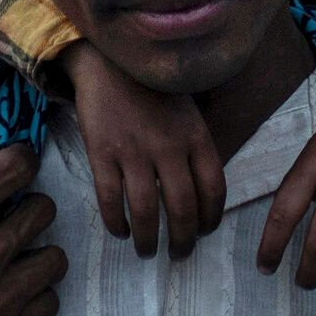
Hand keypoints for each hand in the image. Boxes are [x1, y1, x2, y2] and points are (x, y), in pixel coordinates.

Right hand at [0, 133, 65, 315]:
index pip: (10, 170)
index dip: (19, 159)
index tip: (13, 162)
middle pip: (42, 209)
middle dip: (29, 205)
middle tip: (9, 213)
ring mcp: (1, 301)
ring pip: (54, 257)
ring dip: (38, 251)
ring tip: (15, 256)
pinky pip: (50, 302)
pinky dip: (37, 296)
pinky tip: (12, 298)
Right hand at [66, 44, 224, 257]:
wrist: (110, 61)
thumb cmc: (154, 91)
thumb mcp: (190, 113)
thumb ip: (197, 149)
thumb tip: (204, 196)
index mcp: (196, 137)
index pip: (214, 190)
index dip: (211, 219)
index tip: (204, 233)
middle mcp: (169, 147)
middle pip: (183, 209)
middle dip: (183, 241)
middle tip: (179, 255)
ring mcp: (134, 151)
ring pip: (146, 211)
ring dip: (148, 240)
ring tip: (148, 252)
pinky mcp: (102, 153)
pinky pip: (111, 199)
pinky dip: (116, 223)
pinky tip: (121, 232)